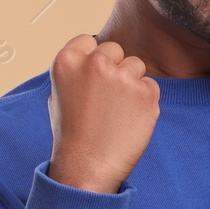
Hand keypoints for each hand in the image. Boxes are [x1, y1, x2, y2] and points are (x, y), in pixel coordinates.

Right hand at [47, 34, 159, 193]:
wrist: (87, 167)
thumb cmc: (72, 134)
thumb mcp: (57, 94)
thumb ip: (75, 70)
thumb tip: (92, 54)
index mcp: (67, 60)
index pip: (90, 41)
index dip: (94, 59)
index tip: (94, 78)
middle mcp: (95, 63)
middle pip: (116, 50)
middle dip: (114, 68)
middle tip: (106, 99)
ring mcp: (122, 77)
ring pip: (136, 66)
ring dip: (131, 83)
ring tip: (117, 111)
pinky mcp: (145, 93)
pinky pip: (152, 86)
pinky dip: (145, 100)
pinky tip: (130, 119)